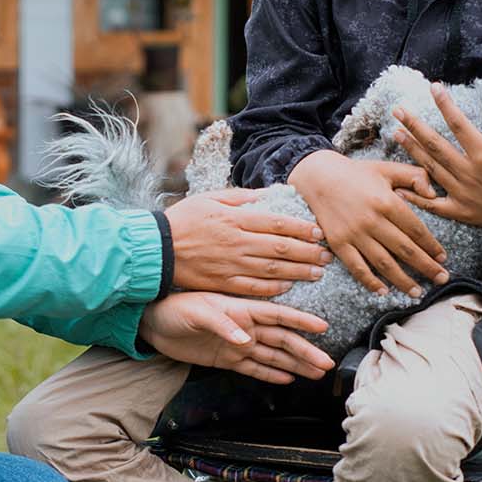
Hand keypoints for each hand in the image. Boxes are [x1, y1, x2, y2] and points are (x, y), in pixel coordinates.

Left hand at [138, 292, 334, 383]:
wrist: (152, 324)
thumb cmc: (173, 309)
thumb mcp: (196, 312)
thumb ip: (222, 324)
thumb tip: (245, 340)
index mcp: (241, 310)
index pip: (277, 315)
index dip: (300, 321)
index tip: (322, 327)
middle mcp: (245, 327)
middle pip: (282, 340)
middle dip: (306, 351)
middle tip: (327, 363)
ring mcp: (238, 344)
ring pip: (273, 355)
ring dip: (295, 364)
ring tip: (316, 372)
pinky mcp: (227, 359)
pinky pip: (255, 367)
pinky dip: (272, 373)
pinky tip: (288, 378)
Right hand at [164, 189, 331, 296]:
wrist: (155, 248)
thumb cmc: (183, 219)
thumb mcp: (209, 197)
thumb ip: (240, 197)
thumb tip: (265, 194)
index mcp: (236, 218)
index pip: (278, 223)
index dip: (302, 229)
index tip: (318, 232)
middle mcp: (238, 242)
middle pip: (281, 248)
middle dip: (308, 252)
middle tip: (326, 255)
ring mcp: (231, 264)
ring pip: (273, 269)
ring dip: (298, 271)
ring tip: (317, 272)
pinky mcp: (223, 282)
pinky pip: (254, 287)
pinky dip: (274, 287)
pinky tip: (288, 286)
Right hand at [287, 150, 446, 297]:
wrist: (318, 177)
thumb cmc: (356, 173)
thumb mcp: (387, 169)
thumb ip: (414, 176)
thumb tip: (433, 193)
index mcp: (387, 202)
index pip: (416, 230)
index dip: (432, 246)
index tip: (443, 258)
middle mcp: (372, 221)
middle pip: (405, 250)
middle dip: (426, 267)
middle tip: (442, 279)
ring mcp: (354, 234)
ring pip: (384, 263)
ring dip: (403, 280)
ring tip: (417, 292)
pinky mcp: (338, 243)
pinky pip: (357, 267)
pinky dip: (370, 282)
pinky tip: (383, 291)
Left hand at [391, 85, 481, 237]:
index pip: (459, 124)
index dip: (445, 105)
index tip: (433, 87)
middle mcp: (470, 173)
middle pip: (436, 145)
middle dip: (414, 126)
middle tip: (398, 111)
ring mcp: (462, 193)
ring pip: (431, 168)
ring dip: (412, 150)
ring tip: (396, 133)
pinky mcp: (461, 211)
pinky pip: (433, 204)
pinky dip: (415, 197)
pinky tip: (398, 188)